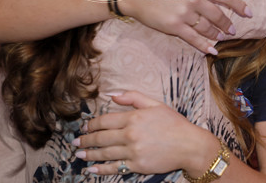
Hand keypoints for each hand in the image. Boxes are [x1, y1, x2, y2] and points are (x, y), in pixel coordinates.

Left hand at [73, 91, 217, 175]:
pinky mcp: (137, 166)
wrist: (189, 145)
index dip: (92, 124)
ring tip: (79, 154)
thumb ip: (132, 97)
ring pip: (105, 153)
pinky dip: (101, 169)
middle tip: (76, 142)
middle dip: (86, 139)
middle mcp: (130, 134)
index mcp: (134, 117)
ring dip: (89, 154)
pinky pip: (115, 167)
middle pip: (101, 137)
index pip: (105, 120)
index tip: (85, 126)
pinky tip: (92, 169)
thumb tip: (112, 95)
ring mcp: (133, 151)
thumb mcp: (155, 104)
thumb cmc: (174, 123)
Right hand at [119, 0, 251, 54]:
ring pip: (207, 28)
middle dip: (227, 24)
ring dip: (216, 34)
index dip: (239, 5)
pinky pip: (194, 39)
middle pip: (218, 15)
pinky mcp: (174, 27)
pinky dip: (205, 46)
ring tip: (221, 37)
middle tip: (232, 29)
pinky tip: (212, 50)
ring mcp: (184, 14)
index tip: (248, 13)